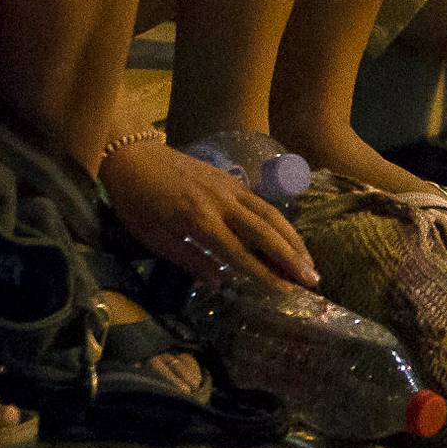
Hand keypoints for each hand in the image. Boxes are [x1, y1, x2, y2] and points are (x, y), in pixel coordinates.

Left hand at [102, 137, 318, 290]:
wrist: (133, 155)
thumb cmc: (137, 202)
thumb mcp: (154, 239)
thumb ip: (188, 259)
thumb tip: (219, 283)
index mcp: (198, 220)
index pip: (239, 253)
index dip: (264, 274)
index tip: (285, 292)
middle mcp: (221, 202)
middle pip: (264, 232)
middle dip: (291, 257)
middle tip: (312, 279)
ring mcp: (229, 187)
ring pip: (270, 213)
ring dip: (293, 238)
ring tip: (310, 261)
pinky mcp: (230, 179)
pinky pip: (261, 202)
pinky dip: (280, 222)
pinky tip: (289, 237)